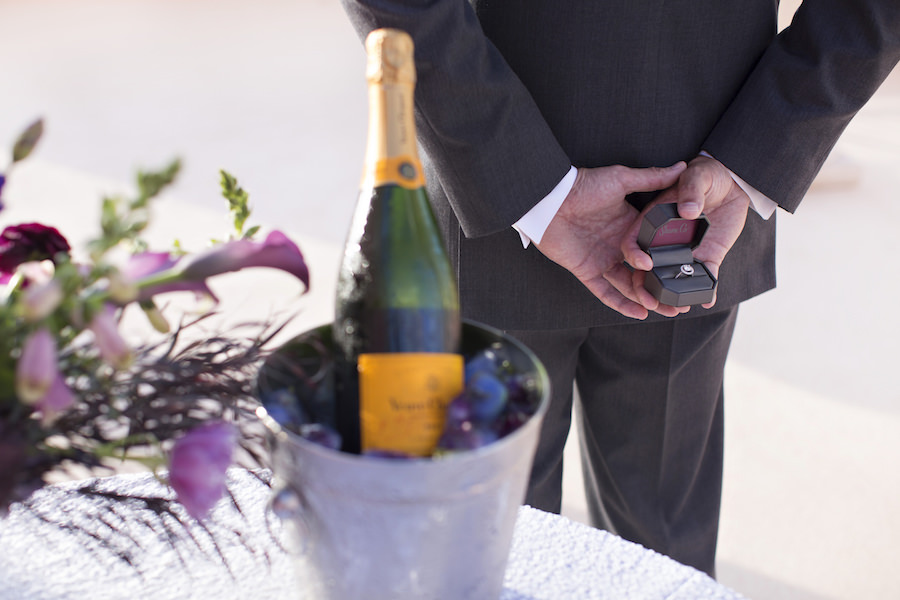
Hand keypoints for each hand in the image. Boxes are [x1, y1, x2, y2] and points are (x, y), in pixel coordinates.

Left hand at [534, 162, 685, 319]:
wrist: (550, 199)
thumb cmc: (583, 186)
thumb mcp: (621, 179)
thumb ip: (651, 178)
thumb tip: (681, 168)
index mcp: (629, 226)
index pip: (653, 248)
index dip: (668, 260)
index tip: (687, 270)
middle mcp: (618, 245)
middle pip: (643, 272)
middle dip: (661, 287)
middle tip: (680, 301)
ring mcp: (602, 259)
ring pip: (628, 286)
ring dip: (646, 298)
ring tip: (666, 309)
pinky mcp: (587, 271)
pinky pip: (606, 292)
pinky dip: (621, 304)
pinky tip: (639, 313)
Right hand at [622, 155, 750, 309]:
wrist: (733, 183)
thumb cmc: (707, 174)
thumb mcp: (697, 175)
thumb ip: (690, 189)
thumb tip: (688, 210)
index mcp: (653, 221)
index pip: (633, 242)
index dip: (634, 256)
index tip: (645, 265)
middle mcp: (664, 241)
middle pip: (647, 269)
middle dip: (646, 288)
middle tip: (652, 302)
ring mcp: (685, 252)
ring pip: (672, 278)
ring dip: (672, 294)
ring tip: (678, 307)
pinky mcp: (707, 257)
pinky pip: (704, 276)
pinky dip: (705, 290)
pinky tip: (706, 300)